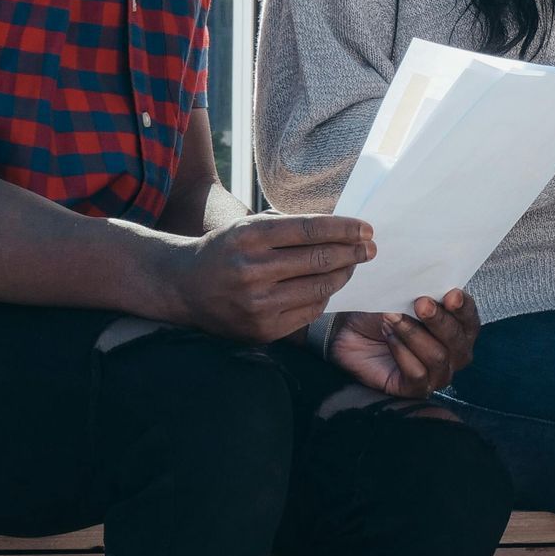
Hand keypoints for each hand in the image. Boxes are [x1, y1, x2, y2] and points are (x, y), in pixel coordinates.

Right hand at [164, 212, 374, 343]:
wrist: (184, 288)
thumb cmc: (224, 251)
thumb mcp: (247, 227)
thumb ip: (287, 226)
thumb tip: (338, 226)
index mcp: (248, 237)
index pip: (308, 229)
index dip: (343, 228)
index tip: (366, 228)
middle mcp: (251, 270)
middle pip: (318, 259)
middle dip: (352, 252)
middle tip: (370, 247)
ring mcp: (256, 303)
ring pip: (318, 287)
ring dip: (344, 274)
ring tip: (354, 264)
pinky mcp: (262, 329)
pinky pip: (309, 311)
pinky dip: (324, 296)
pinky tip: (330, 286)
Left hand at [327, 290, 481, 398]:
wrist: (350, 330)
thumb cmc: (382, 311)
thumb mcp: (404, 296)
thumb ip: (424, 293)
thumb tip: (434, 286)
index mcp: (458, 328)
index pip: (470, 320)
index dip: (463, 308)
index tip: (451, 295)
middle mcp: (454, 354)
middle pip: (457, 340)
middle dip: (438, 320)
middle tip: (419, 303)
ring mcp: (438, 373)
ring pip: (437, 357)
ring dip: (413, 334)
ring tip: (391, 318)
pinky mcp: (416, 388)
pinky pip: (418, 374)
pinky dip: (402, 352)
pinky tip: (389, 337)